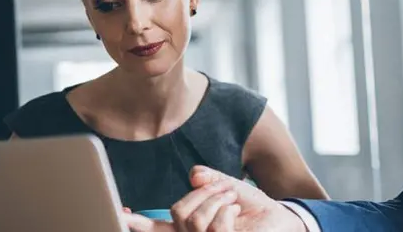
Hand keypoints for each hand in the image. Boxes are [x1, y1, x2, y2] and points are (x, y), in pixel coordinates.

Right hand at [124, 166, 306, 231]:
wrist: (282, 220)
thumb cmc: (253, 207)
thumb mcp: (229, 187)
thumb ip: (210, 180)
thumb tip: (194, 175)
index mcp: (189, 227)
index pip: (157, 228)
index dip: (135, 223)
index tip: (120, 214)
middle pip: (177, 214)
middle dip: (200, 193)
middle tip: (221, 187)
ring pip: (193, 221)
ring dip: (214, 200)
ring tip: (231, 198)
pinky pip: (214, 229)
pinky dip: (225, 210)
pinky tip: (235, 209)